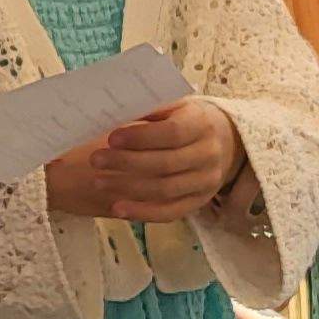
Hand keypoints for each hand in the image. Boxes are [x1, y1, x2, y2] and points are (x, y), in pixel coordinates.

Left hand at [83, 98, 245, 221]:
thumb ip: (150, 109)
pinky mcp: (199, 202)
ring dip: (129, 188)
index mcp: (202, 124)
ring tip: (99, 181)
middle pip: (166, 163)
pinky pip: (170, 212)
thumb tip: (113, 112)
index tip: (111, 138)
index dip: (141, 137)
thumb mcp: (173, 106)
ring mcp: (206, 182)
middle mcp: (208, 155)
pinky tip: (118, 208)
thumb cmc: (184, 118)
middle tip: (95, 160)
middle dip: (127, 163)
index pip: (172, 133)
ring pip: (165, 190)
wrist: (222, 141)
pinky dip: (143, 212)